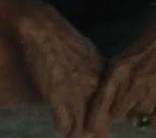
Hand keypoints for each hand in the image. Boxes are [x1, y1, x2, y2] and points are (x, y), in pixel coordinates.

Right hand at [13, 6, 104, 137]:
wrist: (43, 28)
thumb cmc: (64, 36)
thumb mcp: (89, 52)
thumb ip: (96, 70)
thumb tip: (99, 80)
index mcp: (103, 77)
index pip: (112, 107)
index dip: (107, 119)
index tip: (104, 126)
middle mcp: (93, 87)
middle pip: (101, 121)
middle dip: (97, 132)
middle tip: (94, 137)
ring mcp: (75, 92)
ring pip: (82, 126)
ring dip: (79, 134)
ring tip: (76, 137)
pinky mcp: (57, 95)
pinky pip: (63, 123)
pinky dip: (62, 129)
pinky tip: (61, 129)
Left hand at [87, 1, 155, 134]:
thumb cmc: (149, 30)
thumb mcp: (123, 45)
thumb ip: (115, 68)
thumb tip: (104, 87)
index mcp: (118, 67)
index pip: (101, 100)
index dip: (94, 117)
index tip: (90, 128)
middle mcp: (133, 82)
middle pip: (117, 112)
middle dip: (117, 110)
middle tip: (122, 104)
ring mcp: (153, 90)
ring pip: (137, 117)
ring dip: (136, 112)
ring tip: (140, 102)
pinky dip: (155, 119)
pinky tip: (155, 110)